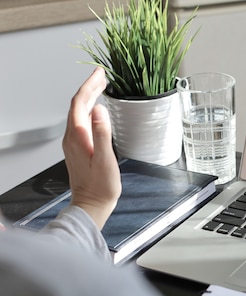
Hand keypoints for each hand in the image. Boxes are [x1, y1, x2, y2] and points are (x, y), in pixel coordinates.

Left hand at [63, 67, 120, 228]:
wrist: (92, 205)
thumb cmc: (101, 187)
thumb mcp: (106, 159)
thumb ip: (102, 133)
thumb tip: (99, 110)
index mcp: (77, 136)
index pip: (80, 102)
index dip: (90, 85)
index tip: (100, 74)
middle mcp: (71, 137)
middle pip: (77, 104)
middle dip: (89, 87)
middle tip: (103, 76)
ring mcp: (73, 142)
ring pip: (78, 112)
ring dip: (88, 97)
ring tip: (101, 88)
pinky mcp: (78, 148)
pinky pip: (80, 121)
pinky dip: (88, 109)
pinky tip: (96, 110)